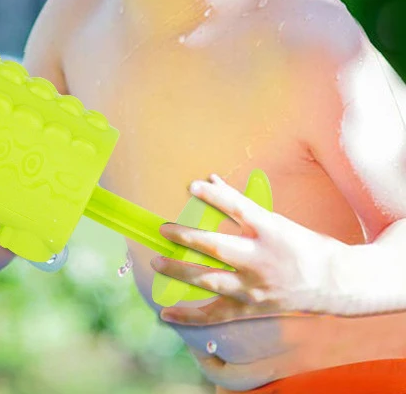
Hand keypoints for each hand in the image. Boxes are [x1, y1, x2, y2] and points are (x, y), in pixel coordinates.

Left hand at [149, 174, 340, 324]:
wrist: (336, 283)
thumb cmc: (302, 244)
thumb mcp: (275, 219)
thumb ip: (239, 201)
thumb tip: (210, 179)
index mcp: (270, 231)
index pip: (237, 209)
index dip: (214, 196)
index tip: (192, 186)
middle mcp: (260, 260)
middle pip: (217, 248)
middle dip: (186, 238)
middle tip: (163, 230)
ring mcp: (255, 287)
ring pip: (211, 281)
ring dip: (180, 272)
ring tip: (157, 262)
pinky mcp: (252, 308)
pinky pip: (216, 314)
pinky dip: (190, 315)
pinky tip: (166, 312)